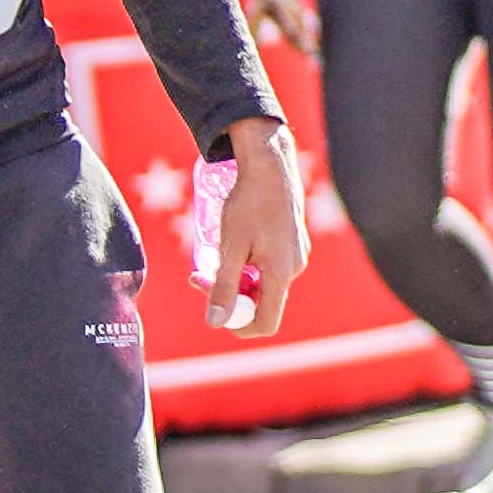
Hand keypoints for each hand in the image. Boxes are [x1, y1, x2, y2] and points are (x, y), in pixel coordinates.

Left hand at [205, 122, 310, 339]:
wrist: (269, 166)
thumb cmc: (248, 203)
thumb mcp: (230, 246)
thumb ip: (223, 285)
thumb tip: (215, 322)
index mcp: (281, 274)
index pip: (265, 322)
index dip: (239, 326)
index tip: (214, 312)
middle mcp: (293, 269)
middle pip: (260, 302)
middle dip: (228, 295)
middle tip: (197, 276)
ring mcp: (295, 256)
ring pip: (261, 282)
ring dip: (235, 276)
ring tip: (216, 251)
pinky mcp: (292, 244)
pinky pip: (268, 266)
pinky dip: (247, 263)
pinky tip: (235, 240)